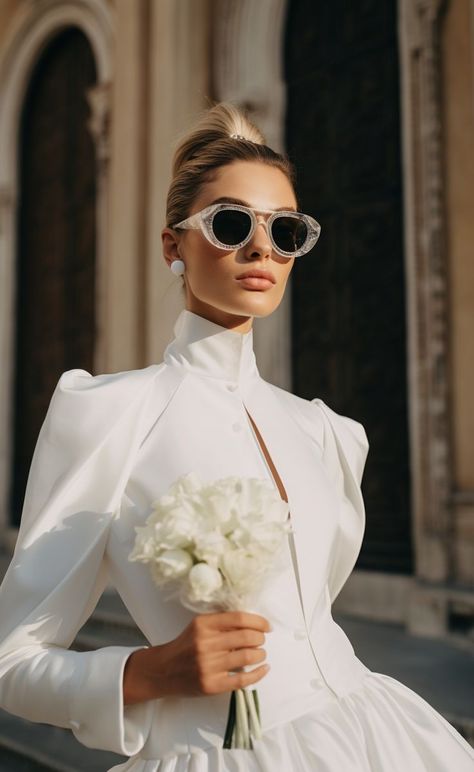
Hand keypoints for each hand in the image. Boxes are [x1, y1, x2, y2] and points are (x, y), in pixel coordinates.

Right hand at [123, 610, 271, 703]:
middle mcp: (206, 643)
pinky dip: (258, 674)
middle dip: (260, 638)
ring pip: (248, 656)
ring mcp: (208, 666)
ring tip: (260, 654)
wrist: (163, 670)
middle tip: (262, 640)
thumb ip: (221, 623)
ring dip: (260, 654)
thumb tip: (254, 624)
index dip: (258, 621)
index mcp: (203, 624)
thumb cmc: (185, 645)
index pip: (239, 618)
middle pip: (247, 637)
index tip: (267, 626)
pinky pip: (243, 679)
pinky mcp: (211, 685)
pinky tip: (263, 669)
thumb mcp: (199, 626)